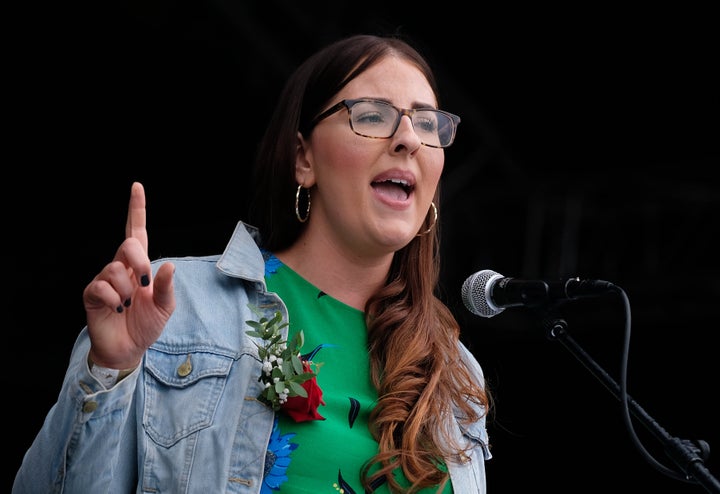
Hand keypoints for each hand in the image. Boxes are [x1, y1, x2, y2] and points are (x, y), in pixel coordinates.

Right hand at [83, 182, 175, 369]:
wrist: (129, 349)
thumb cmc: (146, 325)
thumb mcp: (165, 307)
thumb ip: (167, 287)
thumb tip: (168, 265)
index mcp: (140, 267)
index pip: (137, 232)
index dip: (136, 210)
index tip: (137, 186)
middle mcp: (121, 268)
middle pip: (128, 245)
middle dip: (140, 261)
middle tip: (144, 284)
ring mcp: (104, 280)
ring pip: (115, 269)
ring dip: (126, 290)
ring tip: (127, 305)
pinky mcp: (92, 294)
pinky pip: (102, 287)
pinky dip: (114, 300)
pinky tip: (116, 309)